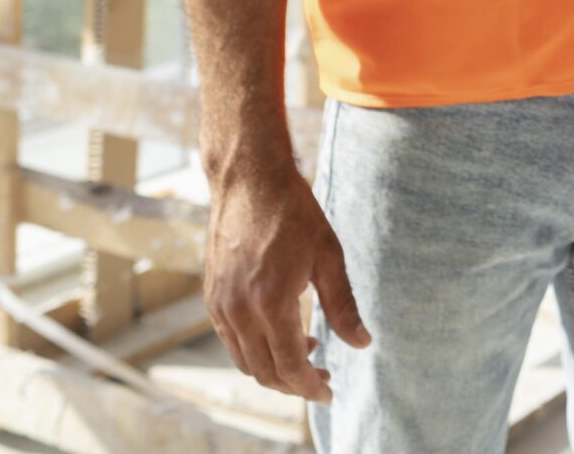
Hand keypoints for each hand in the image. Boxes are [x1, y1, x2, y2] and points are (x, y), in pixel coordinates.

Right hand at [203, 161, 368, 402]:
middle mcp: (238, 309)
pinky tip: (281, 333)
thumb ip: (343, 306)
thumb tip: (361, 344)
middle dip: (294, 384)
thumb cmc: (293, 213)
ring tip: (307, 353)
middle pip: (264, 371)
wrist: (248, 180)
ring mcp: (219, 304)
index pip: (289, 365)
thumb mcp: (328, 257)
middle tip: (322, 380)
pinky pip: (231, 340)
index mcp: (270, 301)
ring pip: (244, 360)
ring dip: (274, 369)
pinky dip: (255, 350)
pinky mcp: (211, 296)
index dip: (310, 386)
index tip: (329, 392)